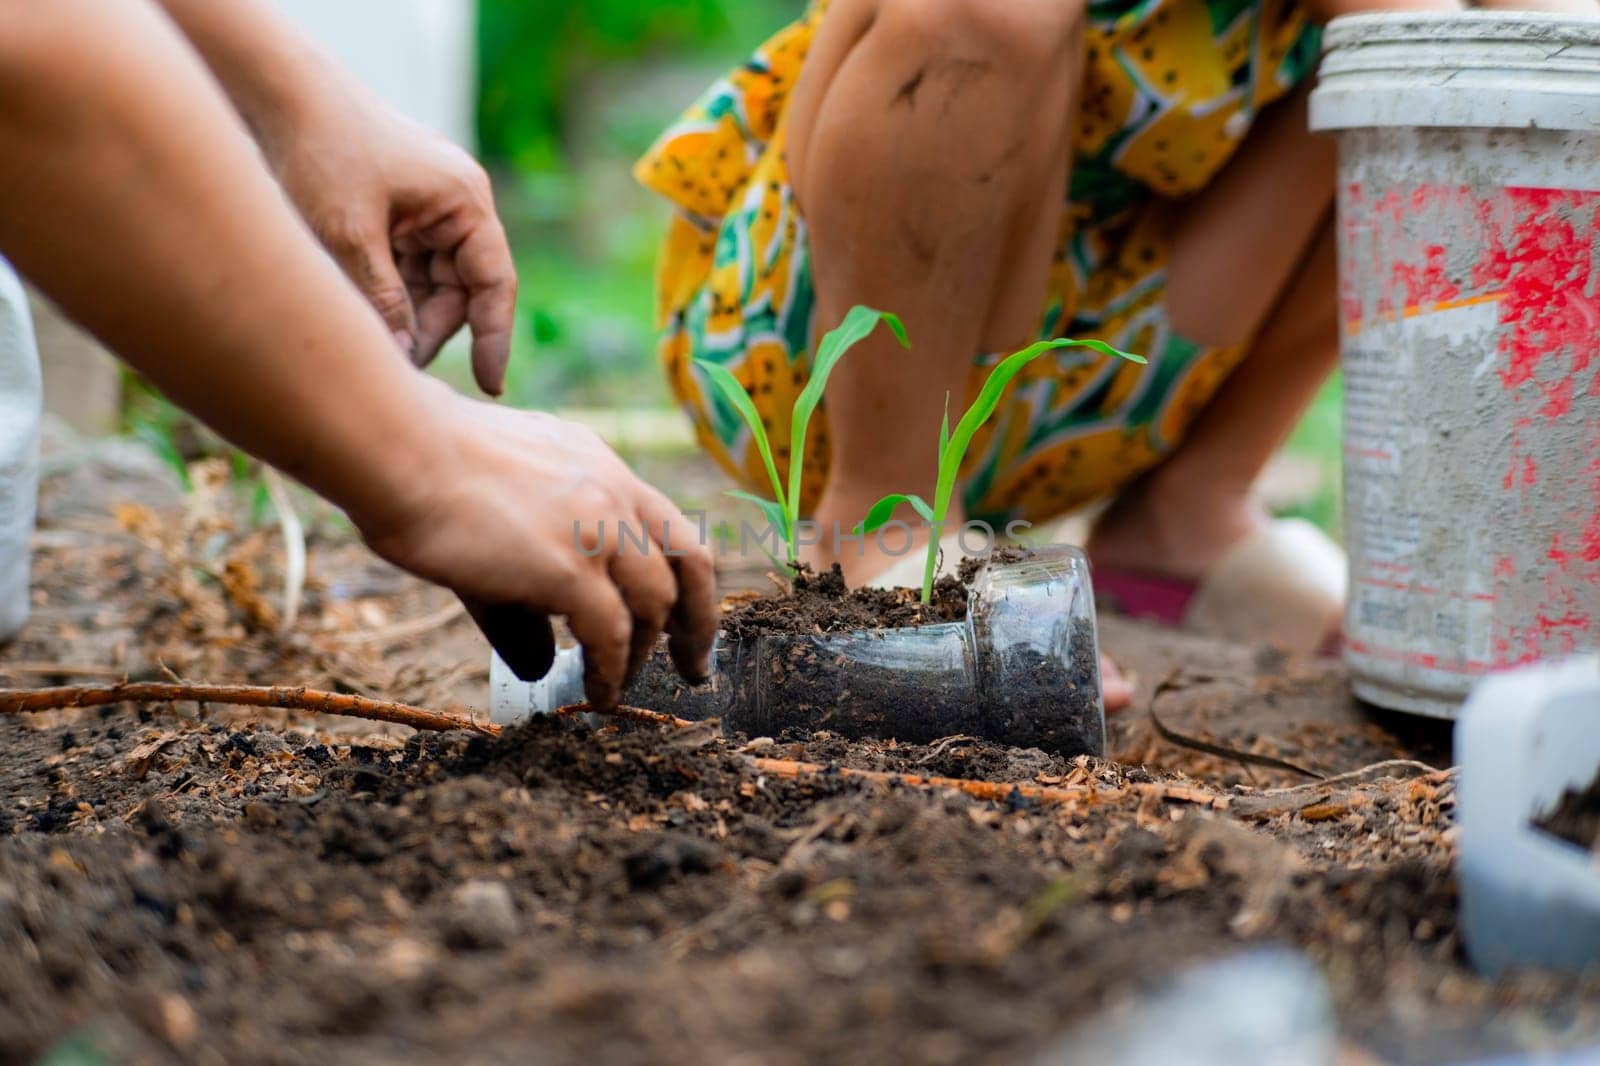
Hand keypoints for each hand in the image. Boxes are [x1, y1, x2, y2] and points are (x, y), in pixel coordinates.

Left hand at [262, 87, 516, 394]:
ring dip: (409, 313)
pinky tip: (365, 310)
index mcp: (465, 202)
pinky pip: (410, 267)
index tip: (491, 386)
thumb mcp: (350, 236)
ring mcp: (431, 208)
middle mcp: (458, 205)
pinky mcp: (402, 212)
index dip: (495, 339)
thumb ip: (384, 299)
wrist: (281, 93)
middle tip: (400, 365)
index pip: (494, 284)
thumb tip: (405, 357)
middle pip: (463, 289)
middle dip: (433, 328)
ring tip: (375, 339)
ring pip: (434, 283)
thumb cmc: (322, 152)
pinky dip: (391, 293)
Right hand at [354, 381, 718, 708]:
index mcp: (599, 465)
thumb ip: (529, 588)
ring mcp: (597, 526)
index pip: (670, 524)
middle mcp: (613, 489)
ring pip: (656, 603)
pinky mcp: (568, 566)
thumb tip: (537, 662)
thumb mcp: (499, 514)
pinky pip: (610, 634)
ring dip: (645, 653)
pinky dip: (610, 672)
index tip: (684, 616)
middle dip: (699, 622)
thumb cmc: (424, 472)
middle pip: (690, 562)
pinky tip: (597, 695)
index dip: (686, 577)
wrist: (397, 448)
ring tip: (622, 687)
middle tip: (694, 666)